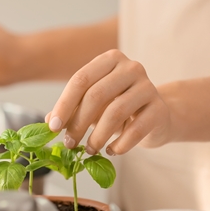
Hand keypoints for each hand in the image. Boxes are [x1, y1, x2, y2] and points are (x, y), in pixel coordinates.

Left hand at [46, 49, 171, 154]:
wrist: (157, 116)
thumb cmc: (118, 107)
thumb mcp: (93, 105)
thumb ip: (72, 109)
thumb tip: (49, 122)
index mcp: (110, 59)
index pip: (81, 79)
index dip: (64, 104)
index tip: (53, 127)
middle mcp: (131, 68)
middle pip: (96, 95)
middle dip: (78, 123)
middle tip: (69, 143)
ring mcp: (148, 86)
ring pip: (115, 112)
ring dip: (97, 136)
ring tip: (89, 150)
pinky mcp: (160, 109)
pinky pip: (136, 129)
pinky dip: (119, 145)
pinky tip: (111, 151)